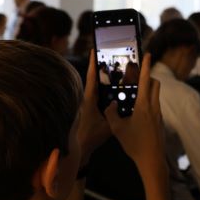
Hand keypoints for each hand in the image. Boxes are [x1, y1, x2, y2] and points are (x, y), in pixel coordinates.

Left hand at [76, 50, 110, 164]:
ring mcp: (88, 103)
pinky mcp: (90, 109)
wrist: (80, 148)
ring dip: (104, 78)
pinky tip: (115, 89)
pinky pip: (99, 95)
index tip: (94, 50)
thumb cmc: (90, 136)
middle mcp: (87, 99)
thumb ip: (114, 114)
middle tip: (108, 55)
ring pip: (97, 87)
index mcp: (89, 99)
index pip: (91, 77)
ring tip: (114, 68)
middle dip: (100, 67)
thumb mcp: (107, 125)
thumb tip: (119, 102)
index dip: (93, 64)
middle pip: (94, 78)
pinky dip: (105, 90)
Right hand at [105, 54, 164, 175]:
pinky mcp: (160, 122)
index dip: (146, 65)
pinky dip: (147, 102)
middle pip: (155, 84)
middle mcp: (153, 107)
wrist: (152, 160)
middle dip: (148, 76)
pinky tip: (137, 111)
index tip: (147, 54)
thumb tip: (110, 104)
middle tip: (137, 75)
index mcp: (143, 105)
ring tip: (134, 93)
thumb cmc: (135, 144)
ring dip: (148, 90)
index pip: (145, 79)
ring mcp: (159, 114)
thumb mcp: (117, 128)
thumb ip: (111, 113)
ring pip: (155, 95)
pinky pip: (154, 105)